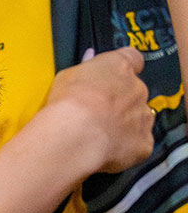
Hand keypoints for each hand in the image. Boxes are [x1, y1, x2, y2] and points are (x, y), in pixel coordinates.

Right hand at [45, 46, 152, 174]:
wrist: (75, 135)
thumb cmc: (68, 102)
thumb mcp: (68, 76)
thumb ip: (86, 69)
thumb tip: (90, 60)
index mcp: (120, 67)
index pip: (132, 59)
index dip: (123, 70)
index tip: (112, 78)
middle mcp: (138, 89)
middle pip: (134, 93)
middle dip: (120, 102)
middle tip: (96, 115)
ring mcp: (144, 116)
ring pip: (138, 119)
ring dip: (124, 125)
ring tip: (99, 137)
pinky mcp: (143, 143)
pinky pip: (138, 145)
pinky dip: (126, 149)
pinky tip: (107, 152)